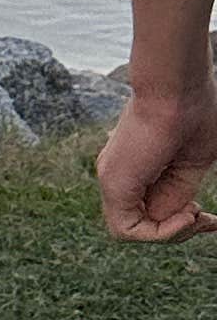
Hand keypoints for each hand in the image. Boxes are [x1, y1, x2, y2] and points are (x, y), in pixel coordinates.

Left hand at [98, 80, 216, 242]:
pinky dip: (158, 232)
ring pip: (134, 229)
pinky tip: (185, 216)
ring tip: (194, 214)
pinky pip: (126, 229)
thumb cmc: (194, 113)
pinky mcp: (113, 181)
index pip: (153, 212)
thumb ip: (180, 191)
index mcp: (141, 168)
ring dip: (171, 232)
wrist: (178, 87)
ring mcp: (114, 178)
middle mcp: (122, 175)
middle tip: (206, 218)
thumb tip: (181, 215)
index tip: (210, 219)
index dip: (183, 223)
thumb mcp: (193, 162)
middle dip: (180, 230)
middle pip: (144, 222)